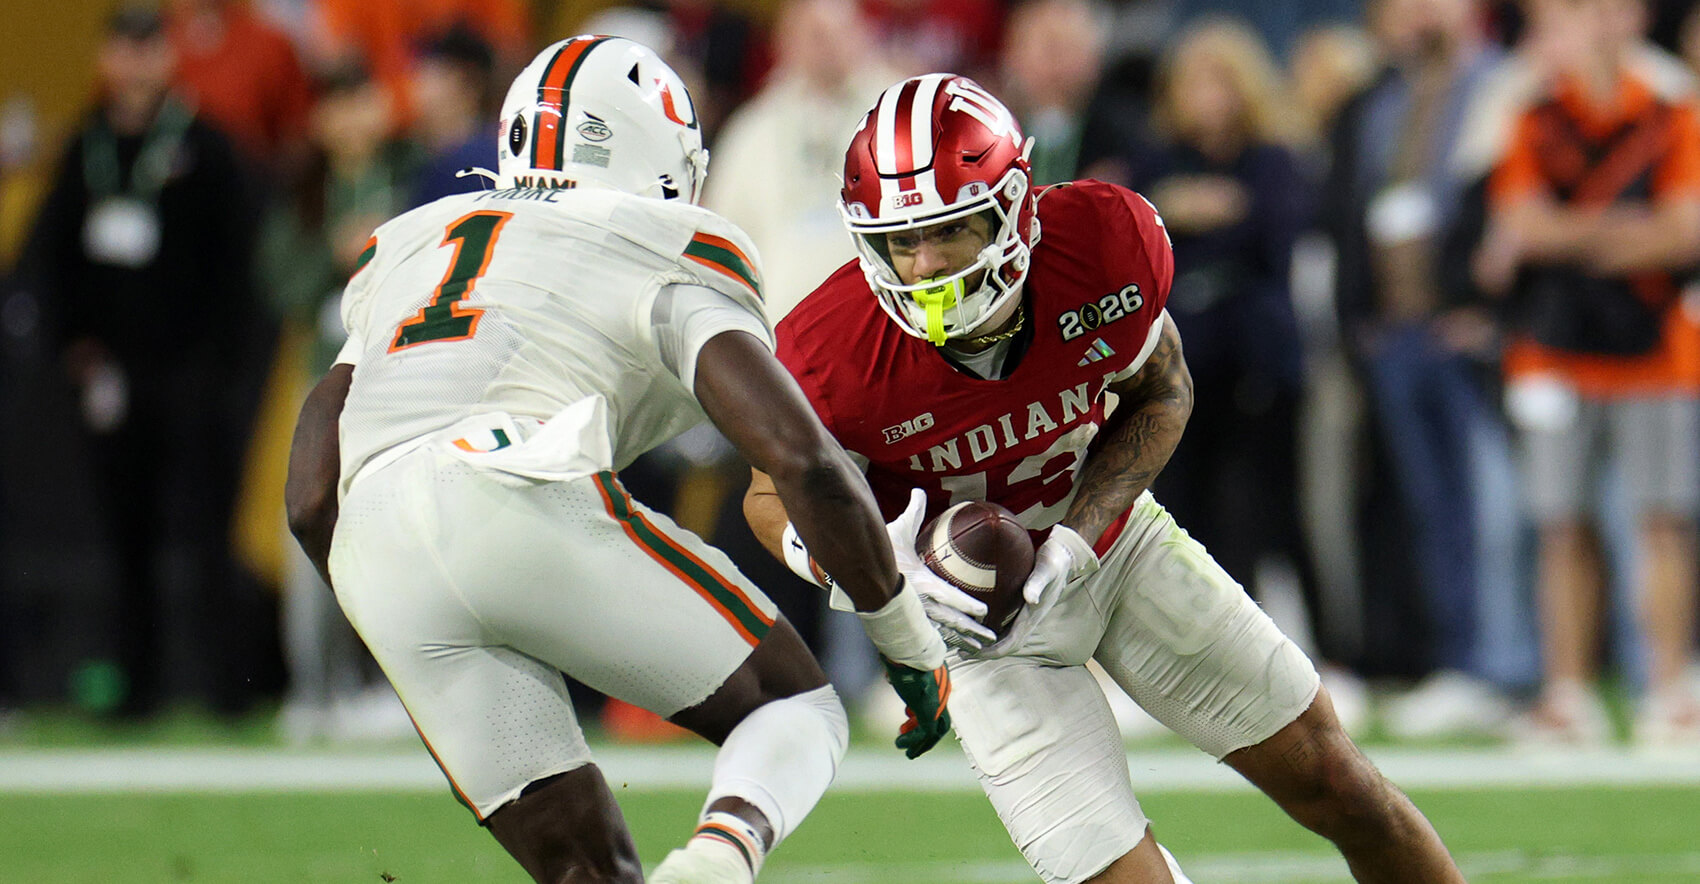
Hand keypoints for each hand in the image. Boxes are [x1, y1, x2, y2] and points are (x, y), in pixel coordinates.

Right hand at [882, 657, 951, 757]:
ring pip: (933, 732)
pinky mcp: (928, 711)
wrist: (908, 651)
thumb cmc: (903, 654)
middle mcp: (941, 695)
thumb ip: (902, 674)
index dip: (923, 717)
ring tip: (908, 753)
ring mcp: (936, 703)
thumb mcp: (903, 665)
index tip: (908, 718)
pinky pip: (924, 732)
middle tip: (912, 745)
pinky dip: (912, 741)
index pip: (937, 706)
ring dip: (920, 745)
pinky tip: (900, 744)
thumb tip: (891, 676)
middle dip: (926, 738)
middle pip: (940, 724)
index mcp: (938, 683)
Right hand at [886, 489, 996, 649]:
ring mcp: (913, 613)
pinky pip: (929, 633)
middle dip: (972, 631)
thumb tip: (918, 490)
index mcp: (921, 583)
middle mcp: (919, 602)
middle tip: (991, 640)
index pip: (950, 596)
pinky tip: (952, 648)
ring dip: (961, 639)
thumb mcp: (896, 529)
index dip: (967, 605)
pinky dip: (943, 641)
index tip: (984, 612)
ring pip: (942, 630)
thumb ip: (913, 511)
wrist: (854, 571)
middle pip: (951, 620)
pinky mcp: (906, 618)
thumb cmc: (877, 552)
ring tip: (978, 648)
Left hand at [974, 525, 1098, 659]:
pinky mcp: (1021, 608)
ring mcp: (1025, 615)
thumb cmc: (1053, 559)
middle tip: (959, 652)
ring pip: (1005, 637)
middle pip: (1006, 645)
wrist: (1064, 555)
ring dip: (985, 644)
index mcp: (1033, 615)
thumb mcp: (1047, 568)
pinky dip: (988, 631)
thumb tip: (1031, 599)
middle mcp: (1029, 619)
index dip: (994, 650)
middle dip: (984, 652)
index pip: (1013, 641)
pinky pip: (1004, 626)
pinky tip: (973, 626)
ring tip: (961, 644)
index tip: (974, 652)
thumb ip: (1038, 583)